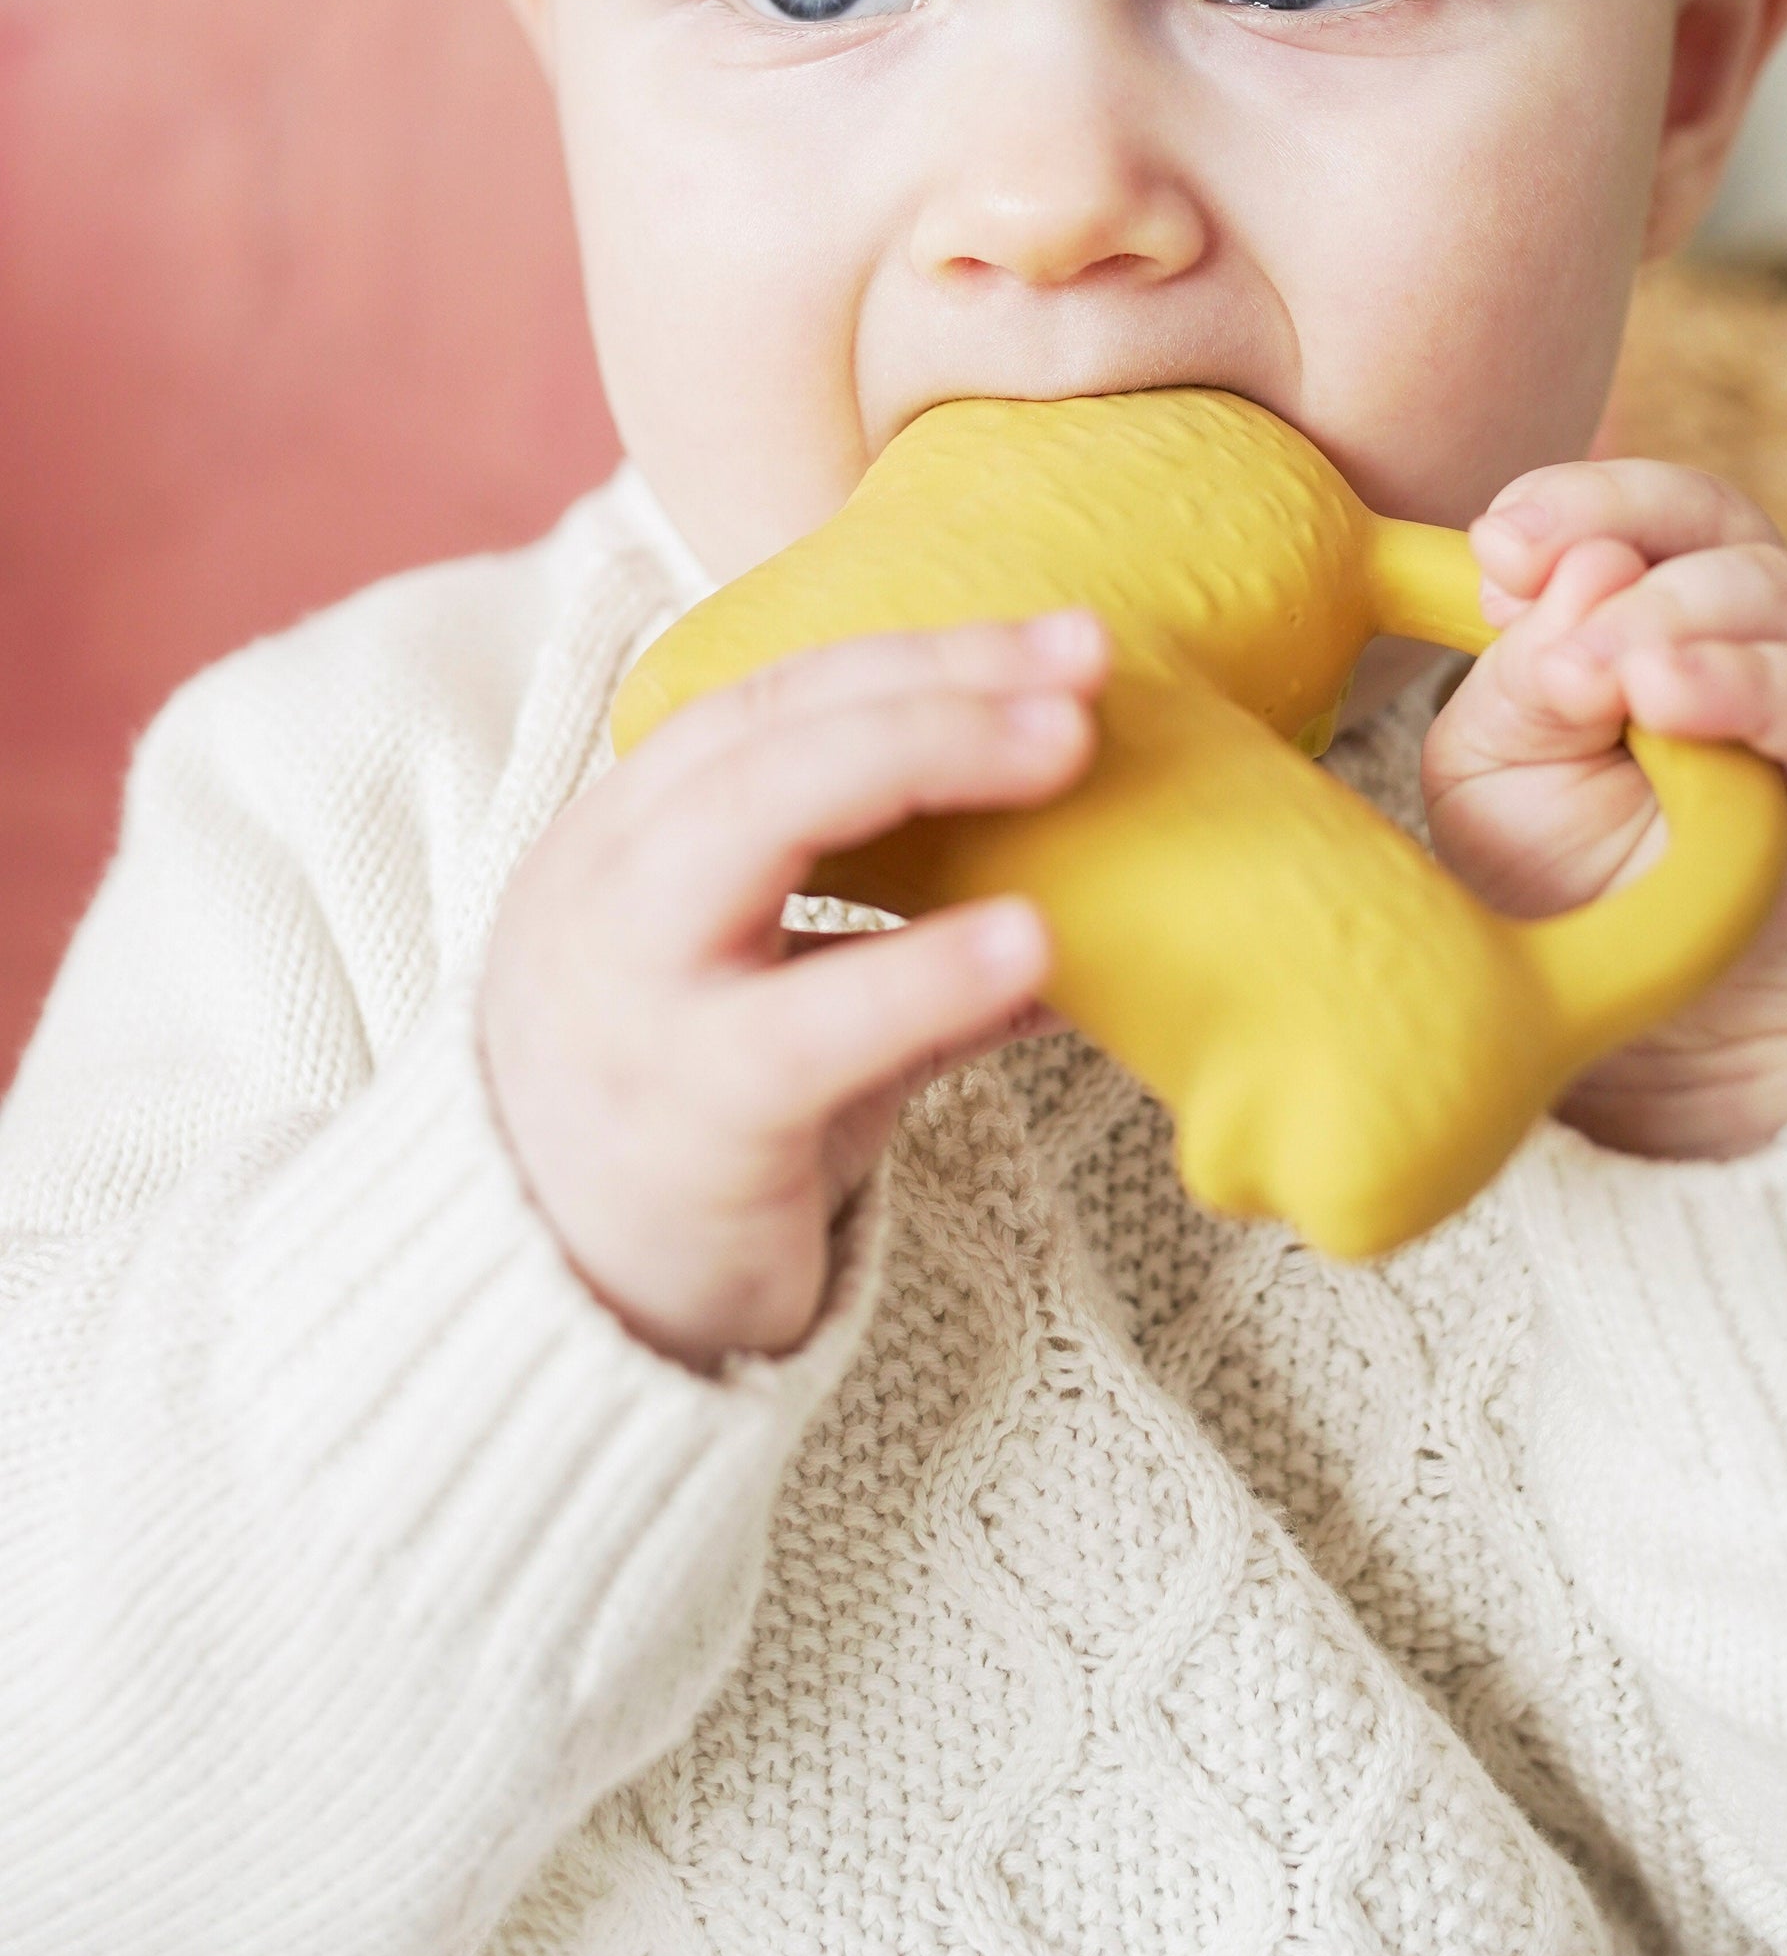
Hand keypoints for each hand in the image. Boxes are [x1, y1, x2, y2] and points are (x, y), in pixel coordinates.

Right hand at [479, 611, 1106, 1367]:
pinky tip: (1030, 942)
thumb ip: (885, 935)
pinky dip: (925, 969)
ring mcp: (638, 994)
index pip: (774, 697)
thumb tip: (1069, 887)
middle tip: (1080, 669)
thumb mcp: (769, 1004)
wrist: (538, 1314)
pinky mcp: (688, 1114)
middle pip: (770, 731)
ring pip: (758, 819)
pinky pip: (810, 1025)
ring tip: (1065, 750)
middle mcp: (611, 887)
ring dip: (924, 759)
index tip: (1059, 641)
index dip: (920, 652)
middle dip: (933, 679)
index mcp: (626, 836)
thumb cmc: (678, 1135)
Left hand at [1420, 462, 1786, 1157]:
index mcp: (1656, 598)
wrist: (1676, 1025)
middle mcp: (1753, 620)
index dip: (1568, 508)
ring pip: (1780, 591)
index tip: (1497, 550)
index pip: (1633, 509)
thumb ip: (1516, 682)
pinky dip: (1754, 686)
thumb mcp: (1500, 775)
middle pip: (1708, 521)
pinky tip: (1674, 700)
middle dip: (1614, 548)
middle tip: (1539, 623)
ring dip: (1679, 619)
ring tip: (1609, 674)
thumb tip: (1570, 583)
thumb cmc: (1580, 878)